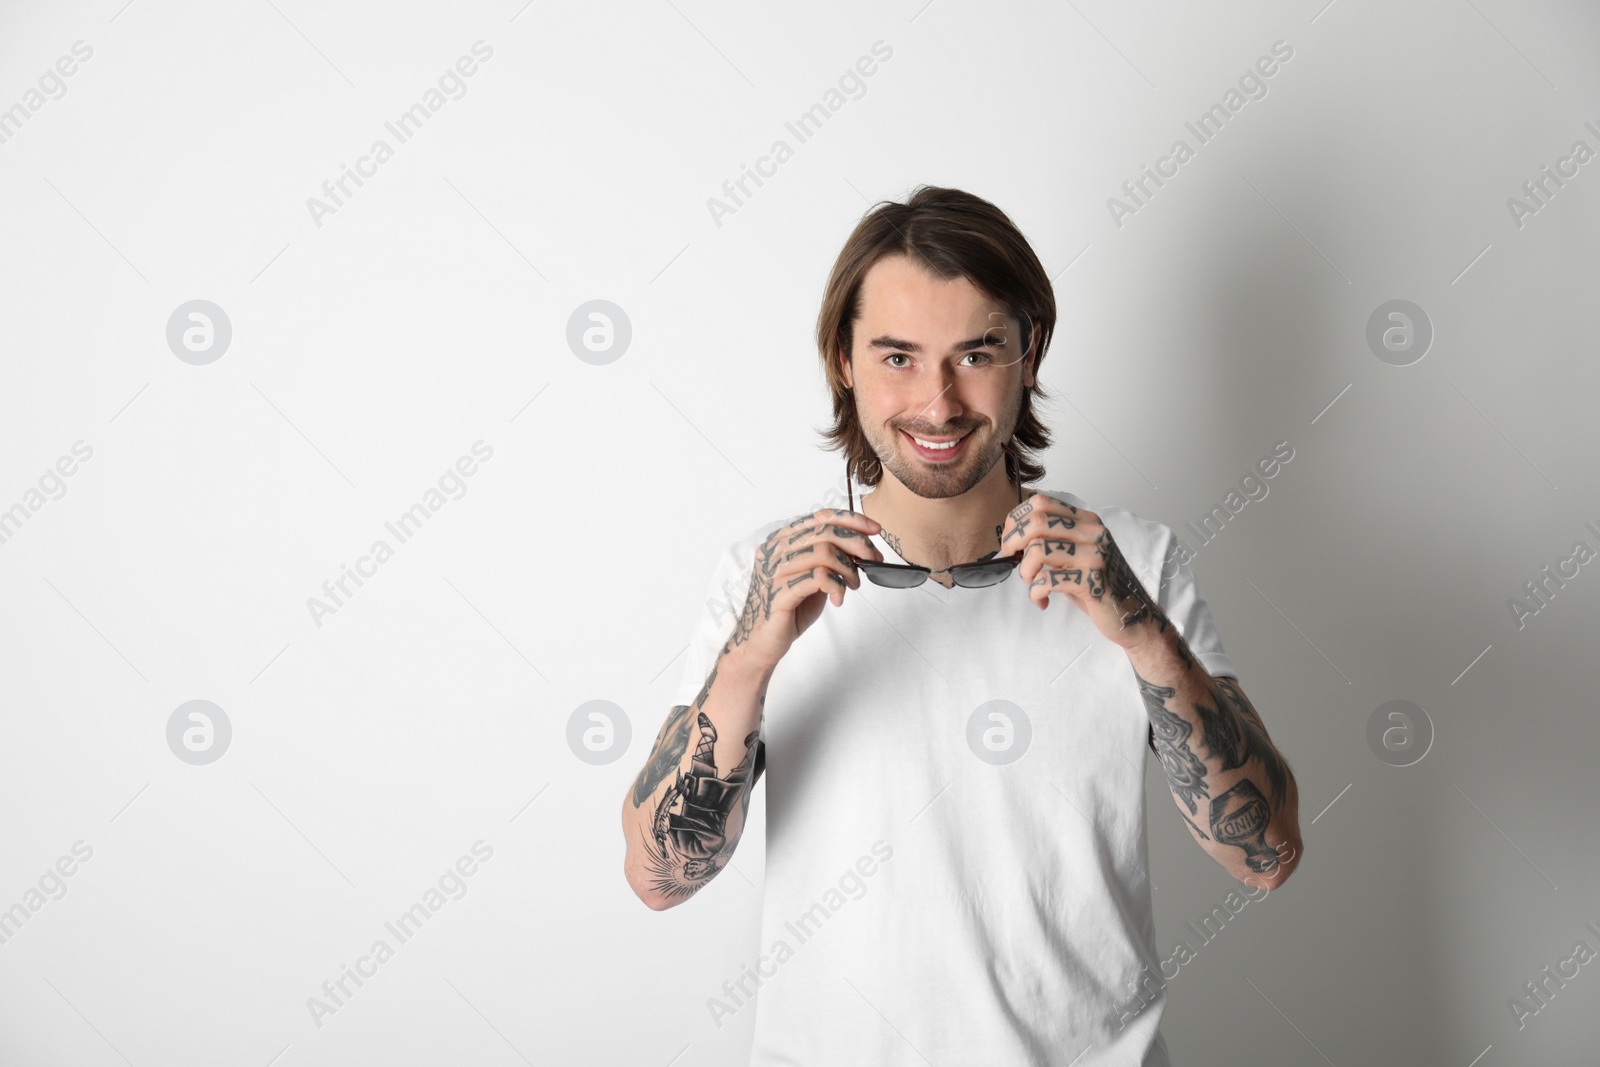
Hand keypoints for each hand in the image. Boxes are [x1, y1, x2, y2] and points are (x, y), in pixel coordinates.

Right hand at [729, 507, 884, 668]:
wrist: (761, 642)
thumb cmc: (789, 609)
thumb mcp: (813, 577)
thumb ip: (829, 559)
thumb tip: (861, 547)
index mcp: (782, 540)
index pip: (821, 517)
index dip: (851, 520)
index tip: (874, 530)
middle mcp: (775, 550)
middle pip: (825, 532)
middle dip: (857, 544)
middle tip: (873, 560)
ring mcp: (775, 570)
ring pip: (824, 552)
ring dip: (848, 569)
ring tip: (853, 585)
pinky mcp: (779, 592)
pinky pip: (818, 577)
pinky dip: (837, 586)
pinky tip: (838, 598)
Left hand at [998, 493, 1168, 650]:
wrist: (1134, 614)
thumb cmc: (1099, 585)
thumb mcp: (1076, 555)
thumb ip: (1052, 542)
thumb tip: (1013, 539)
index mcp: (1087, 521)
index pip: (1042, 502)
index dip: (1016, 519)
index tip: (1010, 540)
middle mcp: (1093, 533)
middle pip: (1037, 522)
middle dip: (1013, 541)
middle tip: (1010, 560)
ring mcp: (1095, 556)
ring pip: (1038, 550)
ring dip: (1025, 571)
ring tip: (1032, 584)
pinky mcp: (1093, 581)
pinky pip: (1047, 580)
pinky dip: (1036, 593)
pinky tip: (1042, 600)